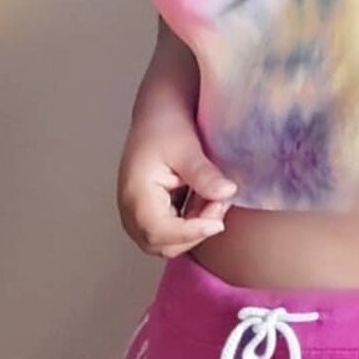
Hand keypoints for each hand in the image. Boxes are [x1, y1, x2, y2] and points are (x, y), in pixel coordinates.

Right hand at [116, 113, 237, 258]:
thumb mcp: (187, 147)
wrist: (158, 114)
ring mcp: (139, 215)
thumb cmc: (166, 126)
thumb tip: (227, 193)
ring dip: (196, 226)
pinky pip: (172, 231)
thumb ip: (204, 174)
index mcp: (135, 194)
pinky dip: (193, 221)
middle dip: (196, 231)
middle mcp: (131, 212)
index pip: (158, 231)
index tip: (218, 223)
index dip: (189, 232)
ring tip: (214, 197)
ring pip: (170, 241)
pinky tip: (207, 198)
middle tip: (220, 204)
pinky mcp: (152, 214)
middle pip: (163, 244)